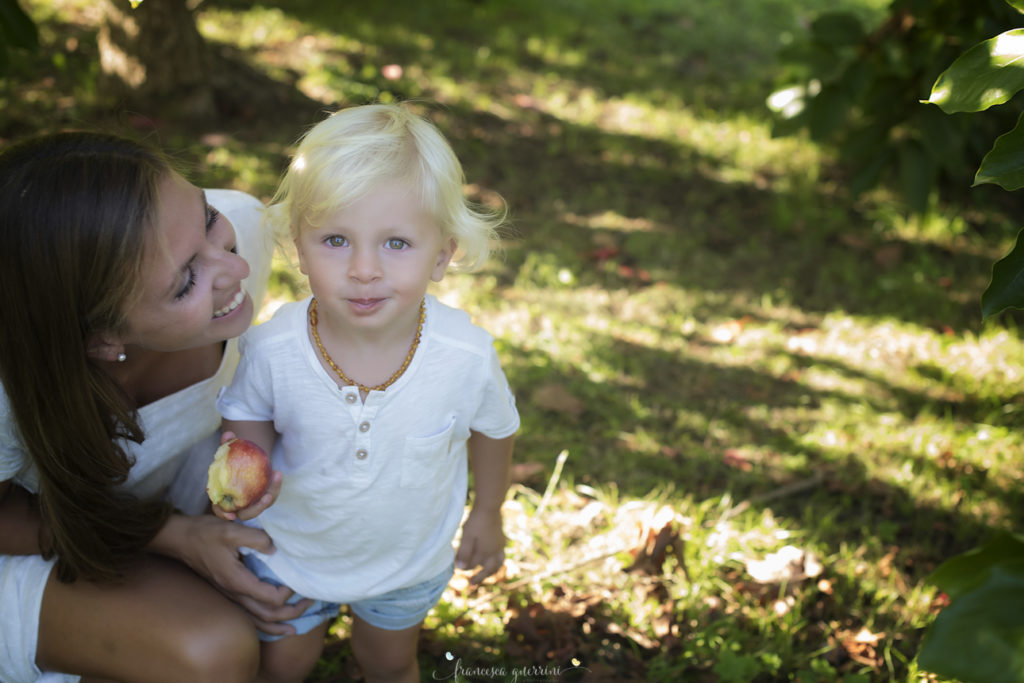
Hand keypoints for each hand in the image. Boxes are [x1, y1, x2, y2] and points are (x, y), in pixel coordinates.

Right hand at [157, 514, 312, 635]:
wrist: (180, 539)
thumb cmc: (205, 533)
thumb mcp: (231, 530)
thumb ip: (256, 539)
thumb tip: (275, 548)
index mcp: (237, 581)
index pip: (270, 597)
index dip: (287, 592)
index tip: (296, 579)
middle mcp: (233, 594)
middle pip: (266, 615)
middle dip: (290, 613)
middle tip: (309, 603)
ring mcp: (229, 596)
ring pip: (256, 621)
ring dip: (277, 625)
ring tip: (295, 627)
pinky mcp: (227, 593)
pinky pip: (247, 616)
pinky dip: (263, 623)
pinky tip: (272, 622)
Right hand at [211, 430, 281, 522]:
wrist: (243, 463)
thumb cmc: (230, 461)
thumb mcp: (228, 453)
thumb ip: (226, 445)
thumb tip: (228, 434)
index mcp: (223, 499)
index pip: (221, 511)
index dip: (224, 515)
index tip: (232, 516)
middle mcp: (238, 505)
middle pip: (247, 514)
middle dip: (257, 508)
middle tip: (267, 497)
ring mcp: (252, 502)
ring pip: (262, 505)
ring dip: (272, 494)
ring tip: (277, 477)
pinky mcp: (263, 497)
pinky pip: (270, 494)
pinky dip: (274, 486)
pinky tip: (278, 474)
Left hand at [454, 507, 505, 585]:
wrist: (489, 506)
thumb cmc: (476, 521)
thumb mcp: (466, 537)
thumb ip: (463, 553)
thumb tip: (459, 569)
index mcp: (485, 553)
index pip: (473, 565)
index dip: (464, 567)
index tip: (456, 567)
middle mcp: (495, 552)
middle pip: (489, 569)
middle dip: (480, 577)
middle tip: (472, 583)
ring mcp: (500, 545)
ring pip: (498, 563)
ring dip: (491, 571)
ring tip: (487, 574)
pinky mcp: (501, 538)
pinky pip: (500, 554)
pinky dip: (496, 560)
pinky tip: (492, 557)